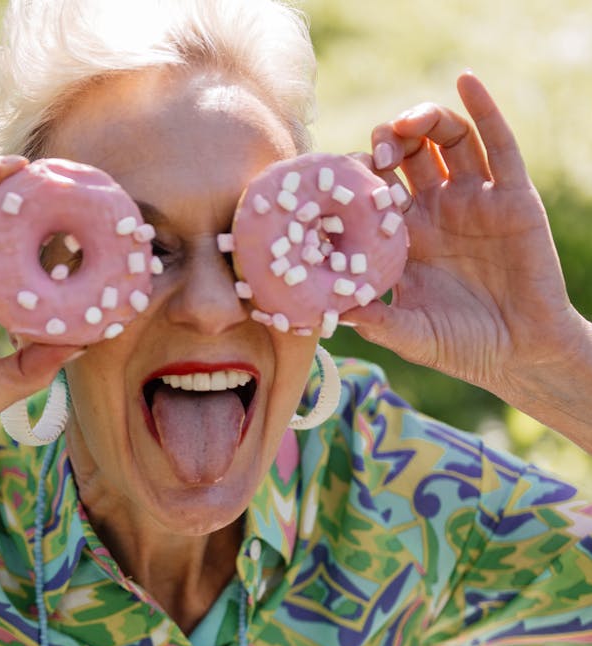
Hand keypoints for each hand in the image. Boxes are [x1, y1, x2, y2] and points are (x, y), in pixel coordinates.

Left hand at [343, 72, 587, 404]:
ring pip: (447, 141)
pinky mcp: (513, 196)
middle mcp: (435, 210)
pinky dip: (482, 109)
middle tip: (378, 149)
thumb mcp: (408, 335)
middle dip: (388, 142)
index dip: (356, 175)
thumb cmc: (460, 346)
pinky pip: (498, 144)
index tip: (337, 176)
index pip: (373, 190)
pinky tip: (465, 81)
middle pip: (407, 156)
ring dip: (425, 121)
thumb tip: (335, 313)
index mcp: (403, 236)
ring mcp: (474, 200)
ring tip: (409, 123)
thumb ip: (374, 322)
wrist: (520, 354)